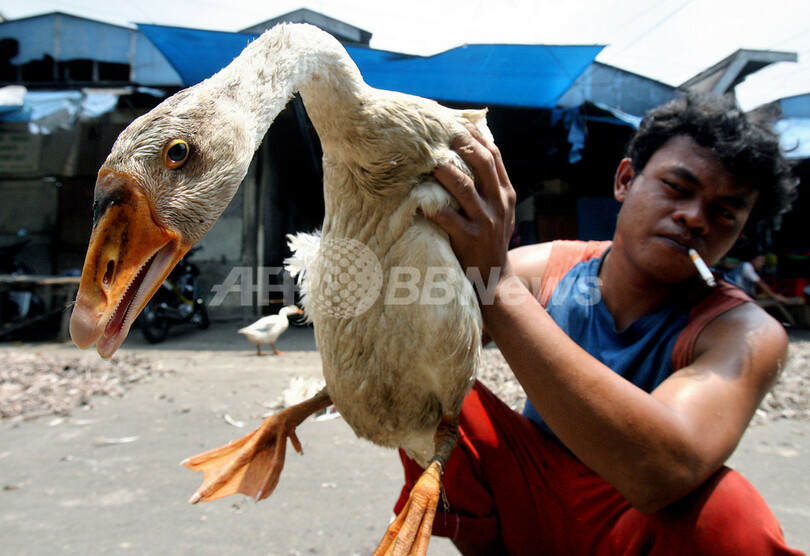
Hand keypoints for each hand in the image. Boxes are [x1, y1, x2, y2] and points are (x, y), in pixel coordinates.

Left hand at [428, 126, 516, 285]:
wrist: (495, 279)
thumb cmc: (489, 240)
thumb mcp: (498, 210)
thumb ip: (488, 185)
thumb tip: (473, 151)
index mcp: (505, 193)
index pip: (494, 155)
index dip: (475, 135)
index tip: (455, 121)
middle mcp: (498, 204)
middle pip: (482, 164)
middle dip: (461, 144)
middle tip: (438, 132)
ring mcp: (486, 222)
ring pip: (464, 188)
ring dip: (444, 171)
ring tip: (427, 159)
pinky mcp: (470, 239)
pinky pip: (447, 218)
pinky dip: (431, 206)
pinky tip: (417, 197)